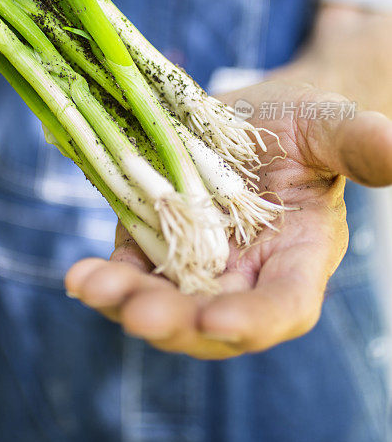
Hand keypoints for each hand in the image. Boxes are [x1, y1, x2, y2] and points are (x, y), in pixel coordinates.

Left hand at [65, 81, 391, 358]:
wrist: (254, 118)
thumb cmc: (304, 126)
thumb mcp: (331, 128)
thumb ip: (361, 145)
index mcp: (297, 261)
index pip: (283, 307)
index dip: (254, 319)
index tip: (221, 318)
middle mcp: (244, 277)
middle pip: (211, 323)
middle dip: (176, 323)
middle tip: (141, 315)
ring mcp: (194, 265)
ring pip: (162, 304)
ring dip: (128, 304)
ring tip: (94, 287)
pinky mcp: (153, 244)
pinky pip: (131, 272)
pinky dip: (106, 279)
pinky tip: (82, 275)